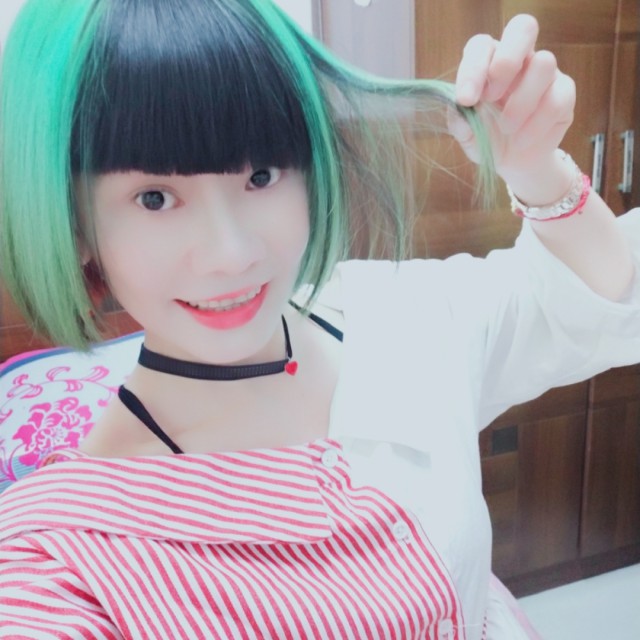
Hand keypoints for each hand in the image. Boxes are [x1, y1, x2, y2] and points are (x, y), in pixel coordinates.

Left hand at [450, 14, 575, 189]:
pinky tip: (522, 140)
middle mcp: (519, 59)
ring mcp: (545, 73)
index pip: (482, 46)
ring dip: (521, 101)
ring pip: (544, 63)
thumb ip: (460, 122)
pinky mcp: (564, 93)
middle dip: (506, 60)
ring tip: (506, 129)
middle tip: (491, 96)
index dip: (473, 68)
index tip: (465, 100)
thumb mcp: (468, 135)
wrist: (513, 163)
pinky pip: (557, 98)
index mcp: (489, 61)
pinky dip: (536, 124)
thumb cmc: (487, 140)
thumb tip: (459, 110)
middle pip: (523, 28)